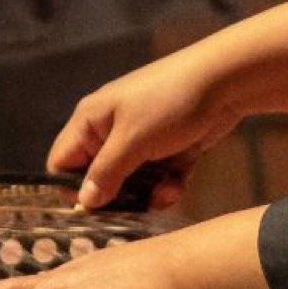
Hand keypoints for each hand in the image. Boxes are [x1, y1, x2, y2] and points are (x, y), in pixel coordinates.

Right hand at [48, 50, 241, 212]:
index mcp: (91, 120)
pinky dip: (167, 186)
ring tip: (166, 192)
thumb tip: (84, 202)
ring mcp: (140, 139)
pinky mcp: (167, 148)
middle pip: (98, 179)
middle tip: (135, 206)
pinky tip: (179, 184)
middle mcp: (111, 130)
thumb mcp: (133, 140)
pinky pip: (158, 179)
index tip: (95, 207)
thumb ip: (105, 173)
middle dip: (118, 197)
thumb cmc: (170, 101)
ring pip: (131, 184)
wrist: (225, 81)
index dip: (72, 189)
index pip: (62, 162)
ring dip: (147, 194)